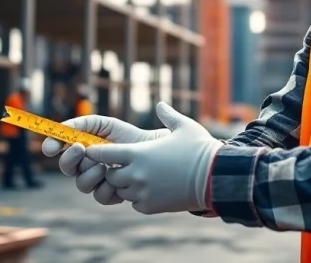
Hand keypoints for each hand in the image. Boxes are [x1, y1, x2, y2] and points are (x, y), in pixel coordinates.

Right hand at [41, 115, 169, 204]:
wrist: (151, 149)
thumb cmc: (127, 135)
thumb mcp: (104, 124)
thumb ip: (82, 123)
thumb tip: (60, 128)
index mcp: (81, 149)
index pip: (59, 150)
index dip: (51, 147)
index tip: (50, 147)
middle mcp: (85, 167)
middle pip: (66, 168)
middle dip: (71, 158)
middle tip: (82, 148)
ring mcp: (97, 182)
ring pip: (82, 184)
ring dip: (91, 173)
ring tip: (106, 164)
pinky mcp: (110, 195)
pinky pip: (100, 195)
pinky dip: (107, 186)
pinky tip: (117, 176)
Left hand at [85, 102, 222, 214]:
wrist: (215, 177)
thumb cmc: (199, 149)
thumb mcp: (184, 126)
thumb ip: (168, 115)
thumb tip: (161, 104)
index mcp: (138, 153)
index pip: (103, 155)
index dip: (98, 152)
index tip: (96, 150)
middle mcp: (136, 174)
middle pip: (110, 175)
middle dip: (113, 169)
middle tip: (124, 164)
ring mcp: (143, 192)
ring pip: (122, 190)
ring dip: (126, 184)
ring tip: (140, 176)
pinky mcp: (151, 206)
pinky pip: (135, 203)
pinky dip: (138, 197)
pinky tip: (151, 188)